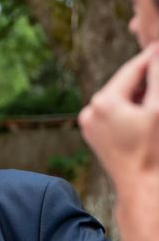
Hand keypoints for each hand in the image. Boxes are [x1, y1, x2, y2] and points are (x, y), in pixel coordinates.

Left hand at [79, 43, 158, 189]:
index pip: (132, 69)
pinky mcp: (94, 135)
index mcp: (103, 102)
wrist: (142, 187)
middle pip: (124, 83)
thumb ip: (157, 77)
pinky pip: (114, 113)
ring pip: (120, 98)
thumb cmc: (155, 150)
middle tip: (158, 61)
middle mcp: (90, 111)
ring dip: (140, 91)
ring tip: (155, 88)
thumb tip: (156, 53)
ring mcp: (89, 124)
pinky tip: (148, 107)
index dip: (151, 56)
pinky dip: (131, 107)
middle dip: (146, 75)